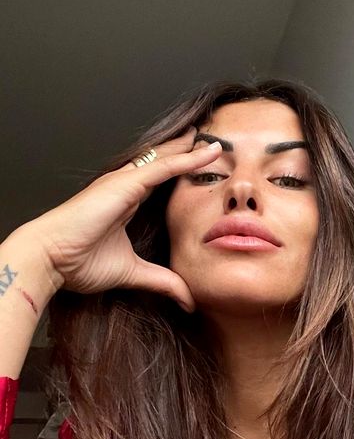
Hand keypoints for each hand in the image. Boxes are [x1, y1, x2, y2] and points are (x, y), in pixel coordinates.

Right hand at [19, 128, 221, 311]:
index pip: (159, 180)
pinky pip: (163, 167)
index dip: (180, 169)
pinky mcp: (125, 184)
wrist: (52, 260)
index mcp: (126, 201)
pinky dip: (187, 159)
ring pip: (166, 158)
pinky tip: (208, 152)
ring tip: (216, 139)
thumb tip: (188, 299)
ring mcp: (124, 182)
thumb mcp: (133, 273)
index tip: (203, 163)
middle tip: (213, 141)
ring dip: (192, 148)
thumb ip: (162, 282)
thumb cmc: (78, 262)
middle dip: (187, 151)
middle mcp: (126, 186)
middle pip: (164, 162)